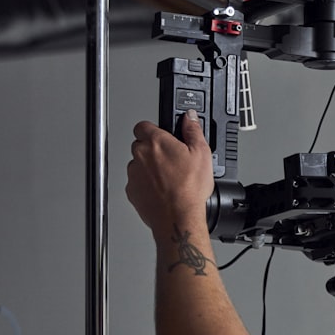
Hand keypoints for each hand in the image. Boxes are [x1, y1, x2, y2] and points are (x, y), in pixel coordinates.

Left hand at [126, 110, 213, 237]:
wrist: (178, 217)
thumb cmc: (189, 189)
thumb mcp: (202, 153)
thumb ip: (193, 130)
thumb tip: (189, 117)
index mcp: (156, 142)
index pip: (143, 125)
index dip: (154, 129)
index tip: (163, 136)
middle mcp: (140, 155)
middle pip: (140, 145)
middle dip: (153, 150)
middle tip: (171, 160)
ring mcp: (133, 174)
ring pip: (138, 164)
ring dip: (149, 168)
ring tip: (169, 179)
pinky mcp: (131, 191)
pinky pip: (136, 182)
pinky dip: (146, 185)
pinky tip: (162, 190)